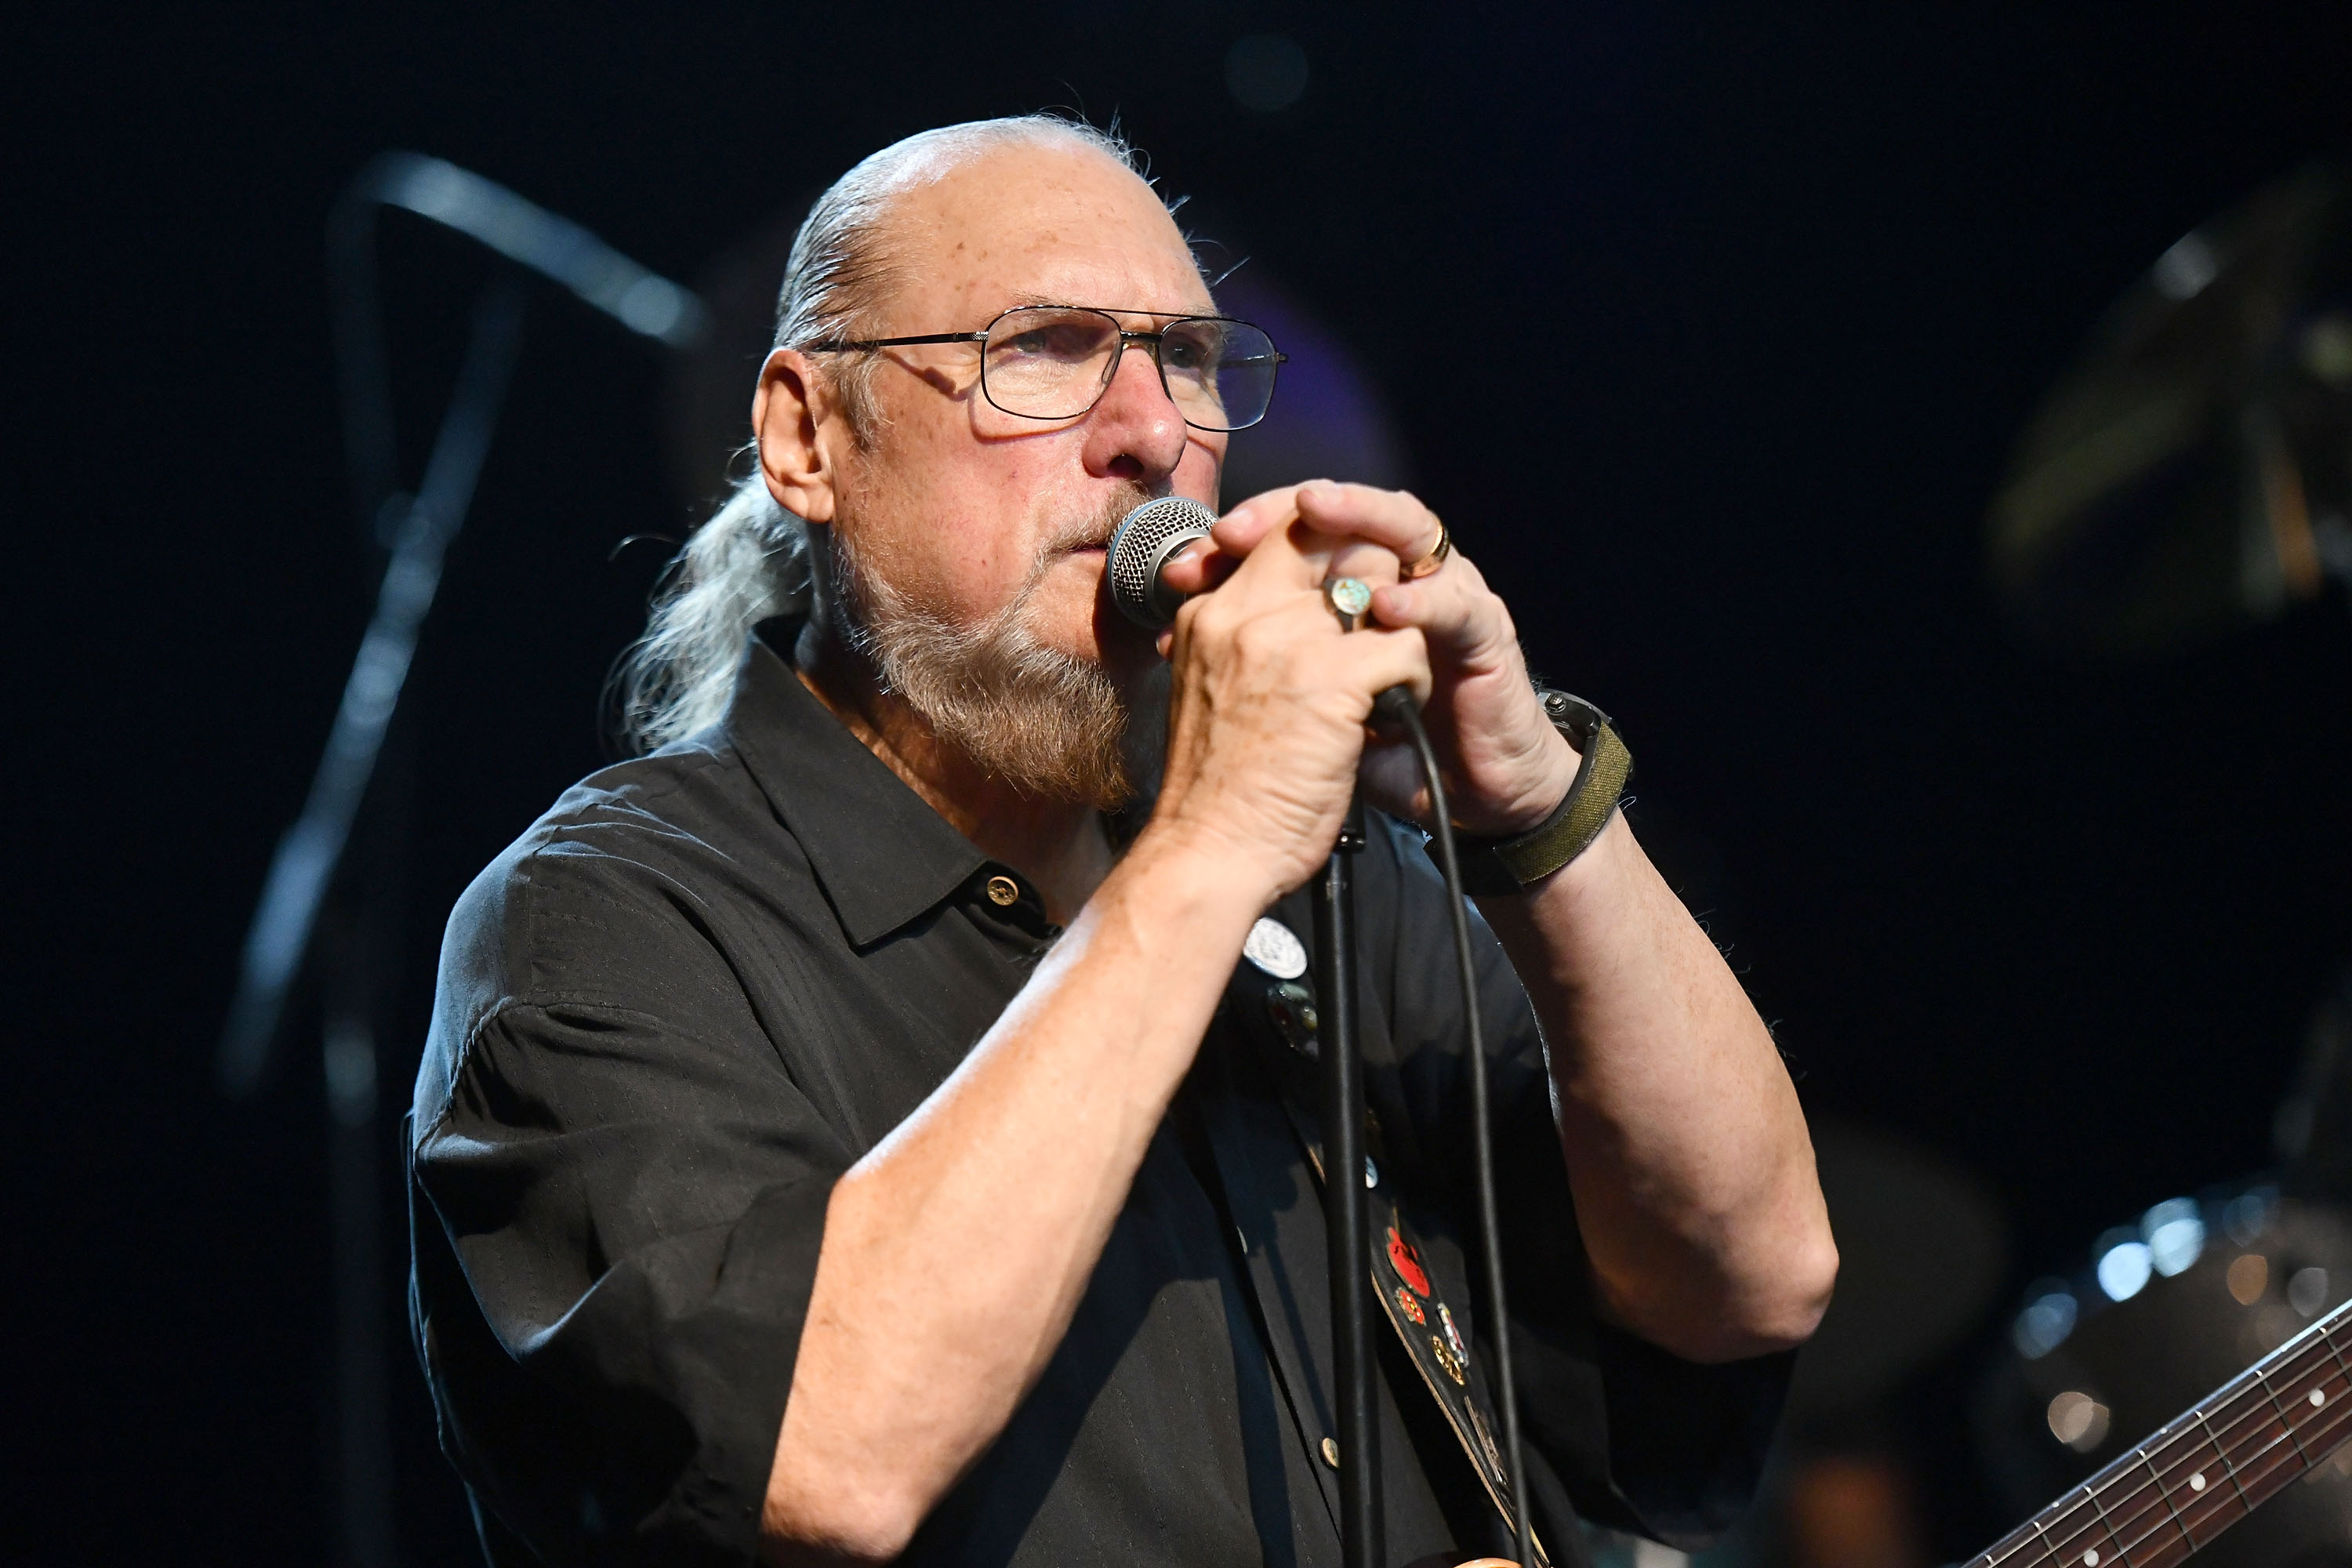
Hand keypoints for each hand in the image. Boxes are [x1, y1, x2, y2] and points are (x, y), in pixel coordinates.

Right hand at [1143, 511, 1431, 902]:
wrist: (1208, 855)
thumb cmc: (1216, 793)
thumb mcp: (1209, 695)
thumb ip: (1239, 647)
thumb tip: (1282, 622)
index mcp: (1209, 615)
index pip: (1276, 534)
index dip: (1324, 547)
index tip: (1349, 590)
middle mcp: (1241, 613)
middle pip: (1327, 539)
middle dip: (1369, 571)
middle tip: (1382, 627)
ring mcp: (1285, 641)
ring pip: (1376, 588)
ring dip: (1394, 632)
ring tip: (1386, 683)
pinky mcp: (1331, 679)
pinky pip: (1403, 645)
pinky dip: (1413, 680)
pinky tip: (1394, 715)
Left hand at [1183, 481, 1577, 835]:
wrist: (1462, 801)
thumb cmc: (1383, 749)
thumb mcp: (1305, 706)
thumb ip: (1258, 662)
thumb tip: (1177, 641)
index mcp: (1350, 588)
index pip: (1297, 531)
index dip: (1244, 534)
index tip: (1189, 562)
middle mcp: (1398, 577)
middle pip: (1348, 512)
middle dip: (1292, 508)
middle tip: (1241, 524)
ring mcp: (1445, 597)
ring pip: (1407, 526)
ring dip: (1358, 514)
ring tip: (1315, 511)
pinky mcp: (1485, 634)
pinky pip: (1455, 601)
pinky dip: (1420, 597)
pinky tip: (1385, 605)